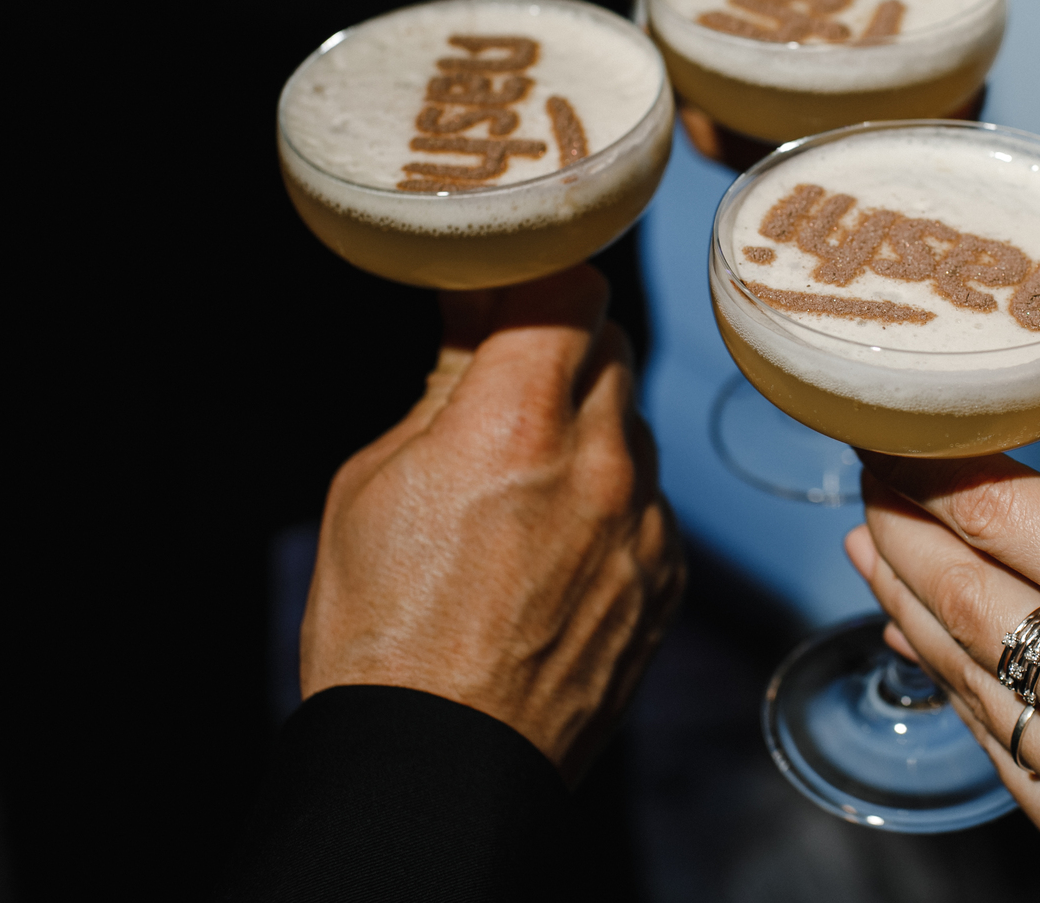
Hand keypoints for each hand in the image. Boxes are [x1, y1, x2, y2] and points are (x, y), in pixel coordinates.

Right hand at [300, 266, 682, 783]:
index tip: (511, 289)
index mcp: (513, 425)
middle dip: (563, 344)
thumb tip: (473, 305)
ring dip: (590, 424)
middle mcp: (596, 463)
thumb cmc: (382, 628)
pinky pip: (649, 501)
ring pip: (632, 425)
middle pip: (611, 346)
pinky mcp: (665, 576)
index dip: (540, 276)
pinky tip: (556, 543)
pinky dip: (612, 498)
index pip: (571, 288)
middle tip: (510, 375)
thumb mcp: (374, 482)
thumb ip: (445, 383)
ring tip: (524, 480)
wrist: (439, 764)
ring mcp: (642, 523)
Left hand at [848, 451, 1039, 887]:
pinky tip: (923, 636)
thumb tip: (960, 514)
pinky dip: (958, 686)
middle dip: (905, 531)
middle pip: (972, 602)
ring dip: (910, 607)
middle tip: (871, 483)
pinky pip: (999, 751)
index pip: (1011, 523)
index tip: (895, 434)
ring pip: (969, 680)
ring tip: (876, 549)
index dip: (935, 472)